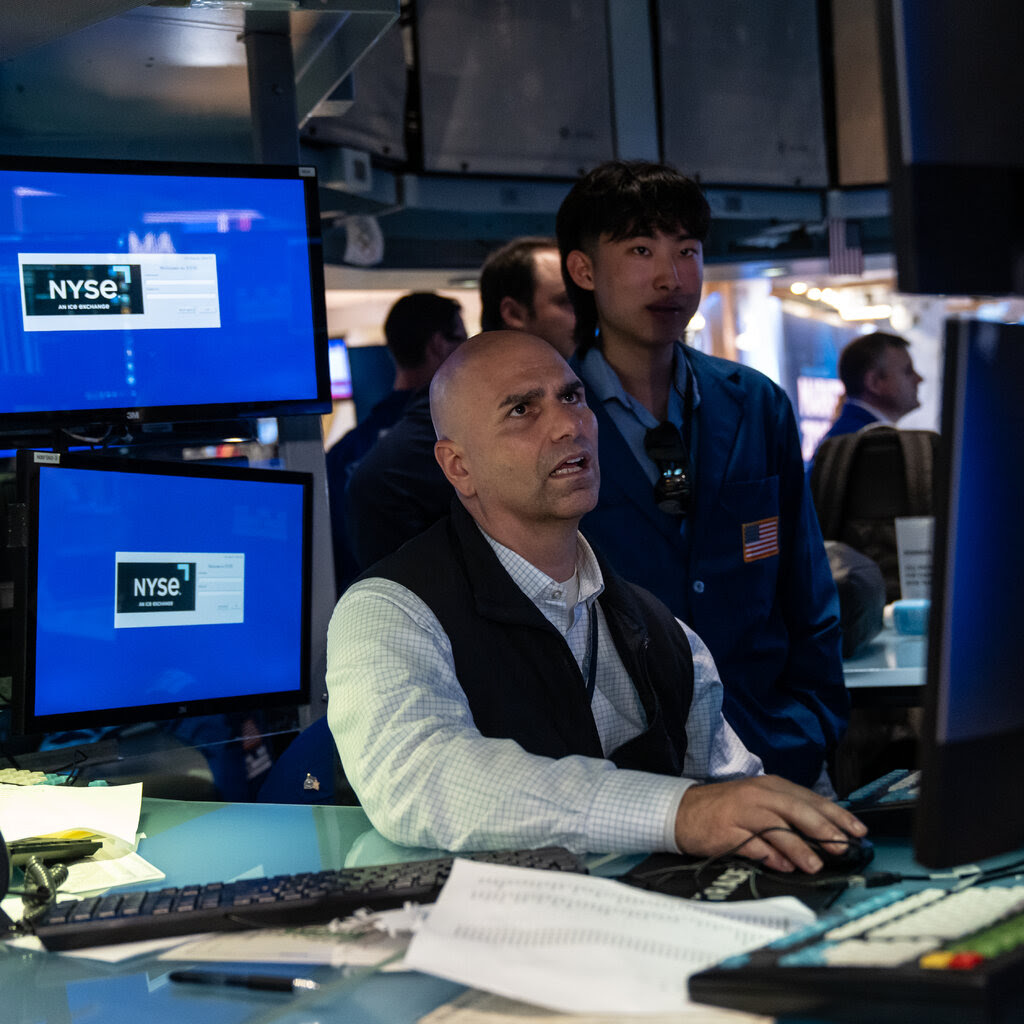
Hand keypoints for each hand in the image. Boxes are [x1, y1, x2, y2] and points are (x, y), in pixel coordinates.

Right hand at [674, 775, 866, 873]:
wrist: (683, 811)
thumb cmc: (727, 809)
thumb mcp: (760, 802)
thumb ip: (789, 814)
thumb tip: (825, 833)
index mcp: (771, 786)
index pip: (810, 799)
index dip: (836, 814)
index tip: (858, 830)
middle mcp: (758, 795)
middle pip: (796, 810)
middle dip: (823, 828)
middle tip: (843, 846)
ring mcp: (741, 813)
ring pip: (776, 827)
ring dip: (799, 847)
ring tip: (816, 864)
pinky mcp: (726, 831)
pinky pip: (752, 844)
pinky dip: (769, 856)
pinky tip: (783, 867)